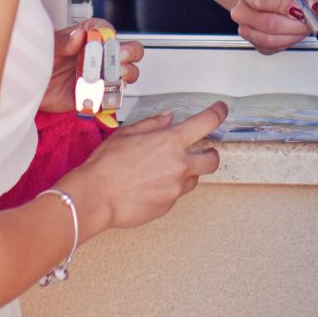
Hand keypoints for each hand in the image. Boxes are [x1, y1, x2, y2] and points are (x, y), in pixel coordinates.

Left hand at [39, 18, 143, 113]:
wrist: (29, 88)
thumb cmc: (38, 62)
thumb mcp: (47, 48)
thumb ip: (62, 42)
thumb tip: (77, 36)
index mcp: (87, 38)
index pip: (106, 29)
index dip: (109, 34)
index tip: (104, 40)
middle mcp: (98, 56)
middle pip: (128, 50)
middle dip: (129, 52)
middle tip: (119, 57)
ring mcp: (100, 76)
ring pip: (126, 73)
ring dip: (124, 75)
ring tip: (110, 77)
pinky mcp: (96, 96)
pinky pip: (112, 98)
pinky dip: (111, 98)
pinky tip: (100, 95)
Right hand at [66, 102, 225, 231]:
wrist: (96, 196)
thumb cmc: (107, 164)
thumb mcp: (127, 133)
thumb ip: (152, 124)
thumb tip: (167, 119)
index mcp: (171, 142)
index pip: (207, 122)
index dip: (218, 113)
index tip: (221, 110)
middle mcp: (179, 165)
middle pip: (212, 160)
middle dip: (210, 154)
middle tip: (202, 151)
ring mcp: (175, 188)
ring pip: (193, 179)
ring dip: (186, 173)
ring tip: (163, 171)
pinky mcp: (168, 206)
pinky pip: (175, 195)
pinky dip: (168, 189)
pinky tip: (149, 186)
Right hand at [232, 0, 317, 54]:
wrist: (268, 5)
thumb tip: (317, 6)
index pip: (262, 0)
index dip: (283, 6)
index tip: (301, 10)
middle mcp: (243, 12)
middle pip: (268, 23)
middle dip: (294, 26)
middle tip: (310, 23)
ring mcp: (247, 31)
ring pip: (271, 39)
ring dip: (294, 36)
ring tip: (306, 28)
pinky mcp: (256, 45)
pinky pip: (274, 48)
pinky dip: (290, 42)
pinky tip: (297, 34)